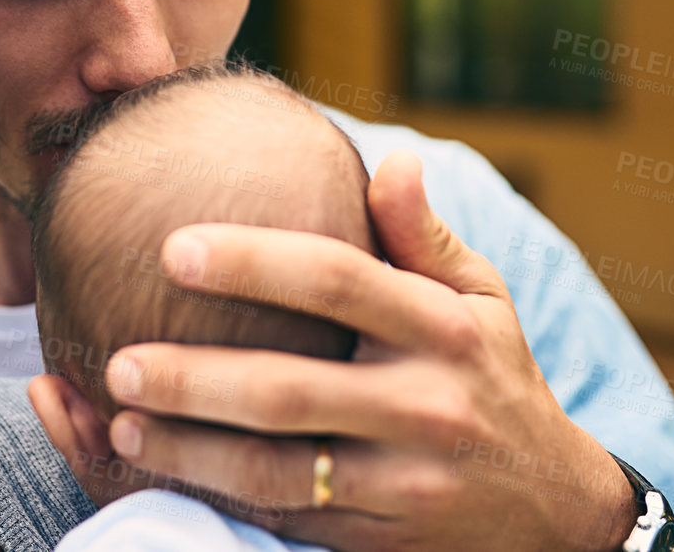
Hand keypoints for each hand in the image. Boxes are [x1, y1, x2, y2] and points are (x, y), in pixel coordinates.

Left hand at [89, 151, 638, 551]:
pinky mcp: (380, 540)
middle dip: (194, 377)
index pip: (339, 282)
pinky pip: (286, 519)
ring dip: (190, 449)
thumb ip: (425, 236)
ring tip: (122, 421)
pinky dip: (219, 496)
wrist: (556, 509)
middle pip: (290, 389)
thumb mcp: (483, 298)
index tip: (174, 247)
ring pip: (277, 470)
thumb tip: (393, 160)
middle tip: (117, 362)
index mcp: (442, 329)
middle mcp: (424, 406)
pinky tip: (166, 470)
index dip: (253, 262)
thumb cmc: (496, 376)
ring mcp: (402, 483)